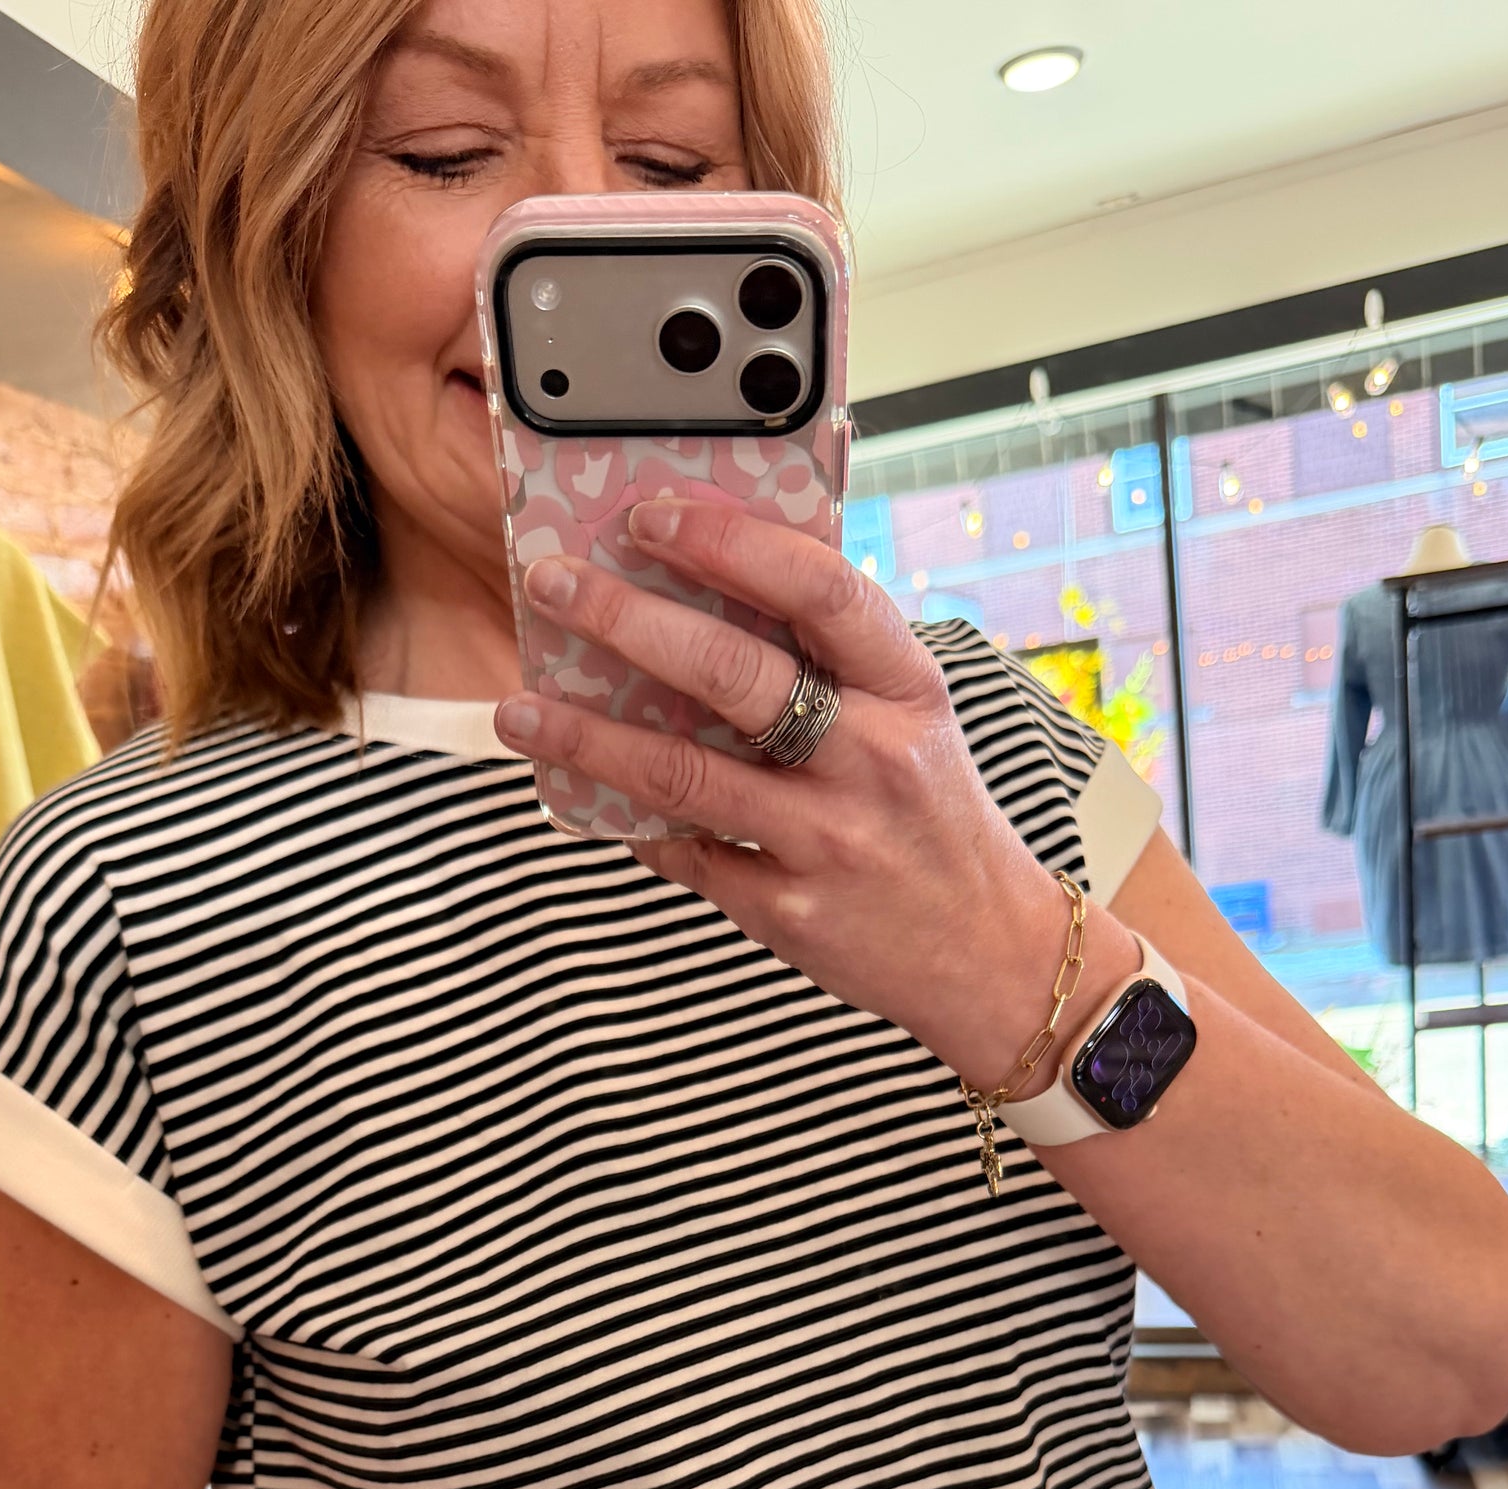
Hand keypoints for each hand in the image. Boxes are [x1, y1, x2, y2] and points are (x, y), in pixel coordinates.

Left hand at [493, 500, 1137, 1093]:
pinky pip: (685, 855)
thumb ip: (835, 660)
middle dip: (626, 621)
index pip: (819, 590)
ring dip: (585, 737)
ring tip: (518, 710)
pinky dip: (628, 824)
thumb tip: (713, 578)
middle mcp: (872, 758)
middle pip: (732, 675)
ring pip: (683, 774)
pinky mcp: (788, 910)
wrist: (989, 953)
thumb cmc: (936, 818)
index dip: (729, 543)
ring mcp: (828, 839)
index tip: (650, 516)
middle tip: (553, 586)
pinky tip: (580, 796)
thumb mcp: (914, 719)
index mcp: (907, 689)